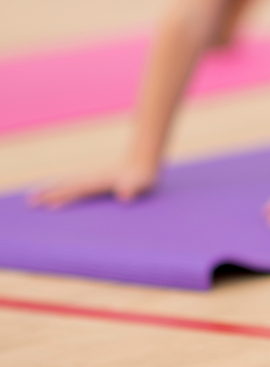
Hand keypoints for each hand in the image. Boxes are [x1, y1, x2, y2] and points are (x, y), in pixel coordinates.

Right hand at [28, 162, 156, 208]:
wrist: (143, 161)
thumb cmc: (143, 177)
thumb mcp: (141, 184)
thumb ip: (134, 189)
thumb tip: (125, 196)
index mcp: (99, 182)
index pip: (77, 191)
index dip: (64, 197)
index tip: (49, 205)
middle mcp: (92, 179)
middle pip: (67, 187)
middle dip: (49, 194)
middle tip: (30, 202)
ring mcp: (93, 179)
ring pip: (68, 184)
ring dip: (51, 190)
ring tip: (33, 196)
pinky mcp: (95, 181)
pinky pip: (74, 185)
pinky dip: (62, 188)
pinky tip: (56, 192)